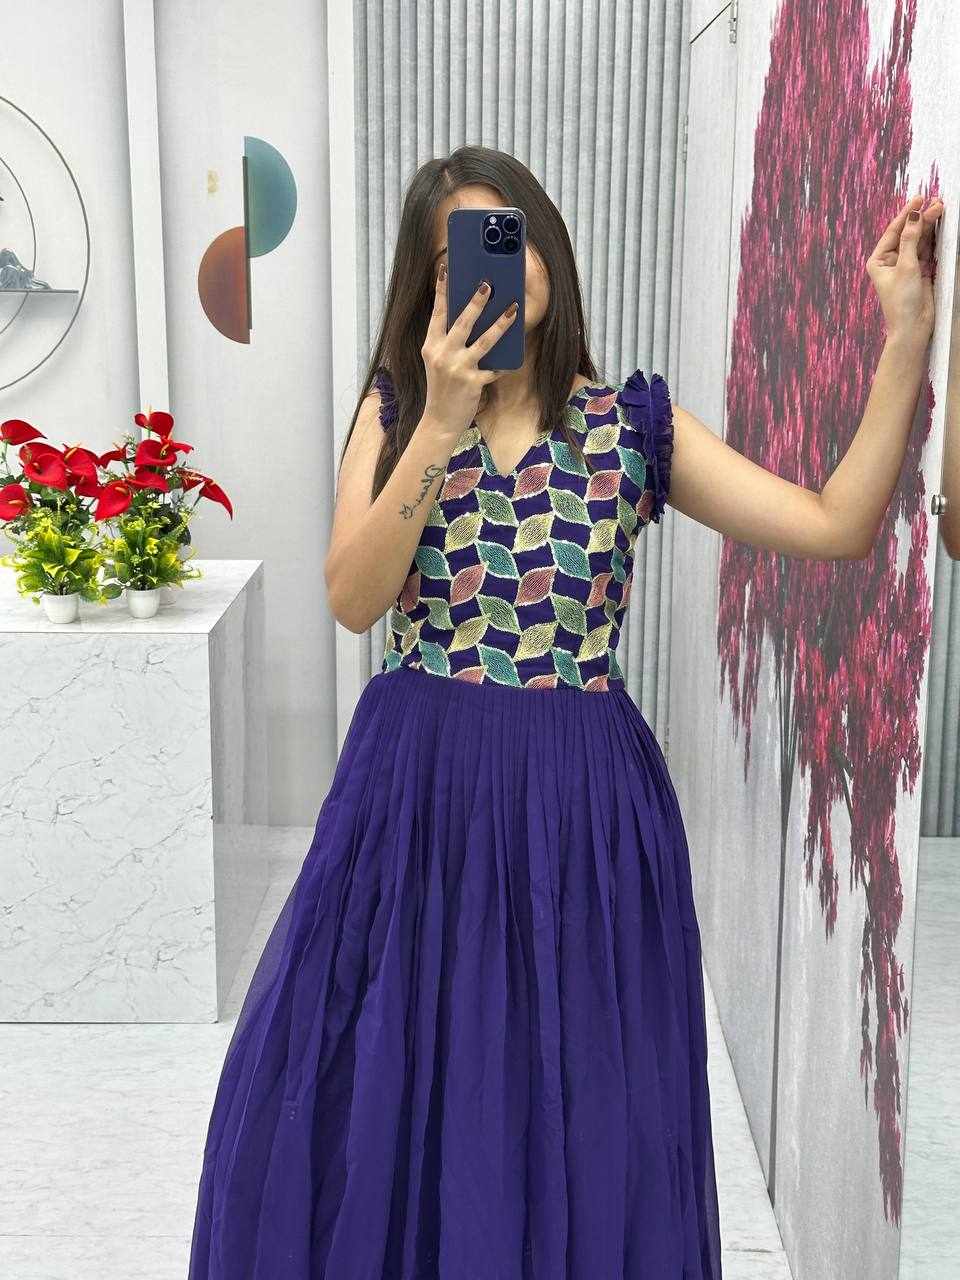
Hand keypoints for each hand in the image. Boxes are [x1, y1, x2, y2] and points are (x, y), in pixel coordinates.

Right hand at [420, 266, 518, 436]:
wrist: (439, 420)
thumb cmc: (442, 388)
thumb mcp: (437, 362)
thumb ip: (447, 342)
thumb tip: (469, 319)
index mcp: (431, 346)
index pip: (437, 313)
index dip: (441, 291)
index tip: (445, 270)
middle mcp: (442, 354)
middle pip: (461, 322)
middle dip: (475, 302)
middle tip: (487, 285)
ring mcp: (457, 368)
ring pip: (483, 341)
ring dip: (500, 324)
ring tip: (513, 309)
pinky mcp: (472, 382)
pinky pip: (493, 369)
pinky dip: (503, 364)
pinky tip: (513, 359)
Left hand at [866, 193, 943, 343]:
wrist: (913, 327)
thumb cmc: (902, 301)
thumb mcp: (906, 266)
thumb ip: (911, 239)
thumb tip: (914, 216)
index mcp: (878, 260)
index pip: (893, 231)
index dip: (907, 214)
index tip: (919, 198)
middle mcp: (891, 261)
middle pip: (908, 233)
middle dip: (921, 218)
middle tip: (937, 203)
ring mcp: (906, 265)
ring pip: (919, 240)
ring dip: (929, 226)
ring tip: (941, 209)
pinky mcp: (920, 271)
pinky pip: (927, 250)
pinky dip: (933, 239)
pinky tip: (940, 226)